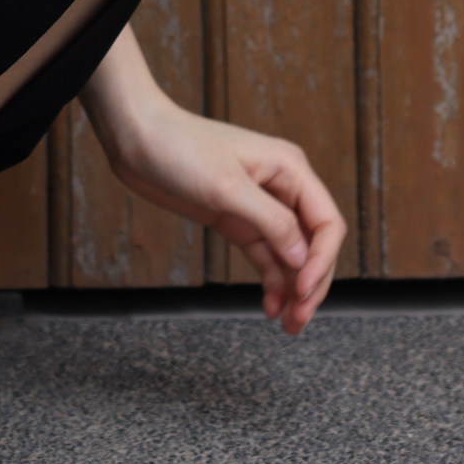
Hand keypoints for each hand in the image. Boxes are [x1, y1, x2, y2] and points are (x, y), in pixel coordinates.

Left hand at [82, 32, 346, 334]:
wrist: (137, 139)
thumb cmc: (180, 148)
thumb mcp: (227, 187)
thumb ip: (270, 222)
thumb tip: (302, 258)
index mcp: (290, 169)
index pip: (327, 223)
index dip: (322, 261)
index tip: (304, 290)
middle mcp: (282, 187)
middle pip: (313, 244)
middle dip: (311, 283)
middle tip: (299, 319)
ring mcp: (260, 206)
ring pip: (291, 255)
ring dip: (293, 289)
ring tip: (288, 324)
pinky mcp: (237, 220)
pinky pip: (265, 255)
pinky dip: (271, 282)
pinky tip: (269, 306)